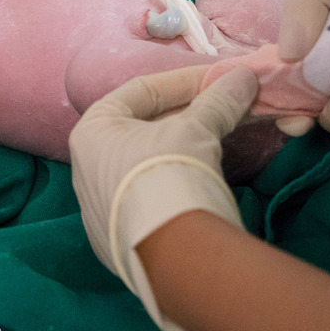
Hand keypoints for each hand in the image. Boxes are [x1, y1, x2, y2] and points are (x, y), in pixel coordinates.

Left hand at [70, 66, 257, 330]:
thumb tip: (244, 76)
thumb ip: (217, 101)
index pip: (141, 92)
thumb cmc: (168, 173)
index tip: (218, 79)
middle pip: (144, 128)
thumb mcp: (195, 130)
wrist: (172, 253)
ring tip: (223, 139)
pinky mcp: (121, 241)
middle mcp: (86, 168)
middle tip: (226, 107)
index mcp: (92, 131)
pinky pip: (149, 198)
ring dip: (184, 149)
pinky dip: (176, 183)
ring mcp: (101, 209)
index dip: (184, 81)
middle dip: (188, 116)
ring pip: (146, 164)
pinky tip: (204, 179)